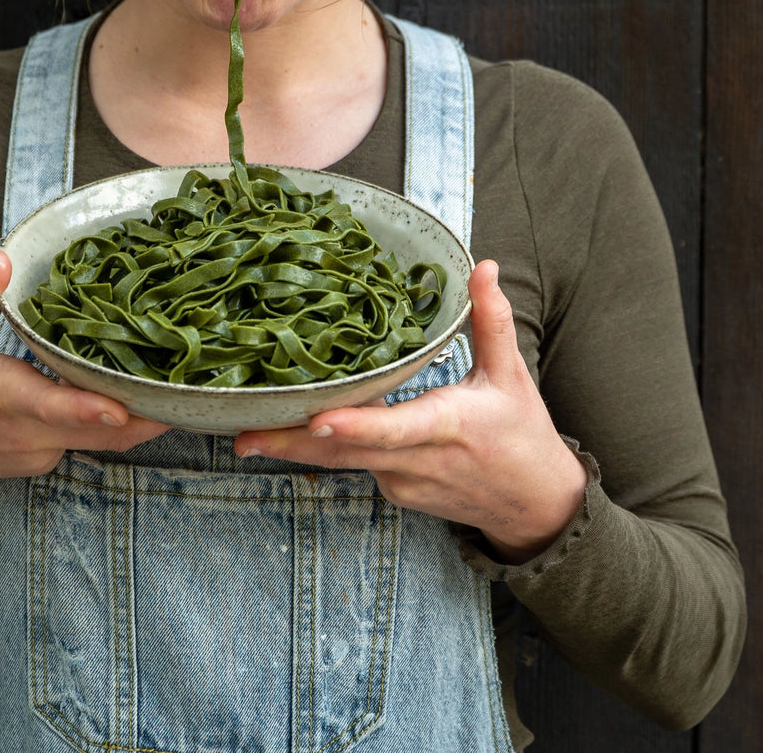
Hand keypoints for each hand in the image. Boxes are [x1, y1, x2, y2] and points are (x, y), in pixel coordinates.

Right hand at [0, 252, 169, 511]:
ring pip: (106, 441)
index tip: (126, 404)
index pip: (55, 408)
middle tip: (195, 382)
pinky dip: (117, 420)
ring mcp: (43, 453)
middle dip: (149, 412)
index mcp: (3, 397)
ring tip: (187, 379)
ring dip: (144, 416)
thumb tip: (2, 258)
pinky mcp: (49, 460)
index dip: (92, 408)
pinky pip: (92, 441)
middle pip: (102, 432)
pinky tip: (143, 389)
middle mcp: (30, 433)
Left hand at [234, 260, 587, 561]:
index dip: (354, 426)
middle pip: (345, 452)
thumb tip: (482, 265)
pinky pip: (350, 465)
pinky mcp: (391, 490)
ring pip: (339, 462)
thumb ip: (491, 320)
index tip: (316, 420)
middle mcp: (415, 460)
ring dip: (293, 447)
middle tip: (241, 433)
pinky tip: (286, 429)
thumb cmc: (523, 435)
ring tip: (243, 431)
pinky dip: (321, 448)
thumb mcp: (512, 375)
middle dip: (292, 443)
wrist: (534, 508)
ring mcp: (399, 481)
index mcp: (445, 427)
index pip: (394, 429)